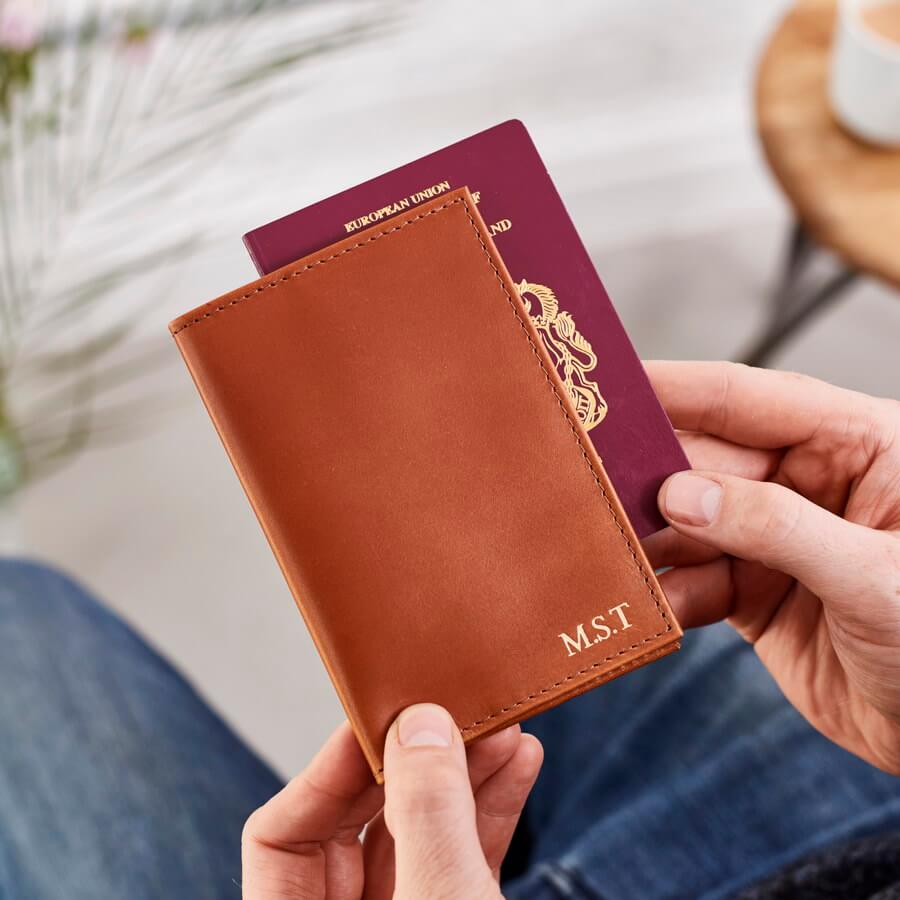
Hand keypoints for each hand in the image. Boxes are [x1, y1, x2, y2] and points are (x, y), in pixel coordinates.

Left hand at [241, 704, 541, 898]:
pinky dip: (489, 812)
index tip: (382, 718)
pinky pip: (461, 856)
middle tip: (451, 712)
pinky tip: (518, 765)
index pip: (280, 833)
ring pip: (419, 833)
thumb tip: (420, 723)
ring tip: (501, 728)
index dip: (326, 769)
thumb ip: (425, 813)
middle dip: (411, 760)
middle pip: (357, 821)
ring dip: (463, 776)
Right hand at [644, 361, 899, 774]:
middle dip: (649, 476)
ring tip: (610, 553)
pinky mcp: (751, 592)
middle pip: (705, 461)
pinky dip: (666, 594)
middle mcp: (809, 484)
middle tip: (585, 482)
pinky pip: (690, 579)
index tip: (609, 383)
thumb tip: (681, 495)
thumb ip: (777, 527)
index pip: (750, 400)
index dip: (677, 388)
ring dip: (650, 542)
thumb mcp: (875, 576)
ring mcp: (776, 540)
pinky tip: (653, 606)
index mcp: (858, 446)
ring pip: (688, 523)